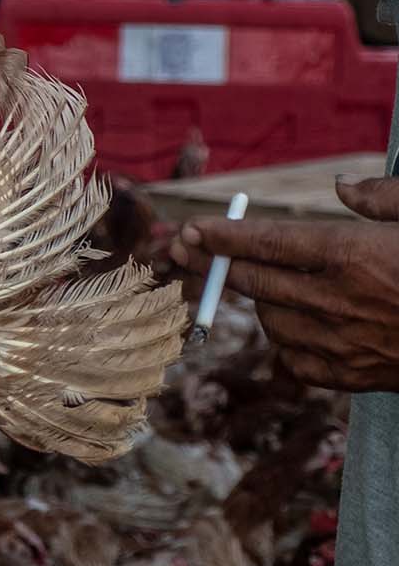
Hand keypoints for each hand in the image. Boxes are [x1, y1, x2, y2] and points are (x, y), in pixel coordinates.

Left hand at [170, 177, 398, 390]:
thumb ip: (382, 197)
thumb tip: (341, 187)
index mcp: (352, 253)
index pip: (264, 240)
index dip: (220, 234)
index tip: (190, 230)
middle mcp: (339, 300)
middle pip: (252, 280)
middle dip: (213, 263)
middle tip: (186, 250)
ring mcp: (345, 343)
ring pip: (270, 321)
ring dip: (258, 301)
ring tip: (265, 284)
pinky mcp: (356, 377)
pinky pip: (296, 361)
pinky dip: (287, 342)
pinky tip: (297, 325)